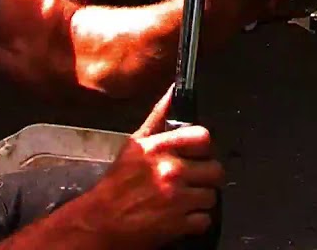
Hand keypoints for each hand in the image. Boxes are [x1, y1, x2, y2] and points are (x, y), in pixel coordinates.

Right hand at [88, 88, 224, 247]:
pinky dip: (196, 220)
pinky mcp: (178, 224)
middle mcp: (171, 171)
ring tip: (185, 199)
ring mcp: (176, 199)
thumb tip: (173, 91)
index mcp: (160, 149)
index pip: (204, 138)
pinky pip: (204, 220)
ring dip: (201, 200)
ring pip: (212, 196)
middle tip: (194, 180)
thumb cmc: (118, 182)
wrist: (100, 221)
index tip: (197, 154)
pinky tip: (182, 216)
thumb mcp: (135, 144)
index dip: (204, 147)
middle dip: (206, 176)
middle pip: (215, 170)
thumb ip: (158, 117)